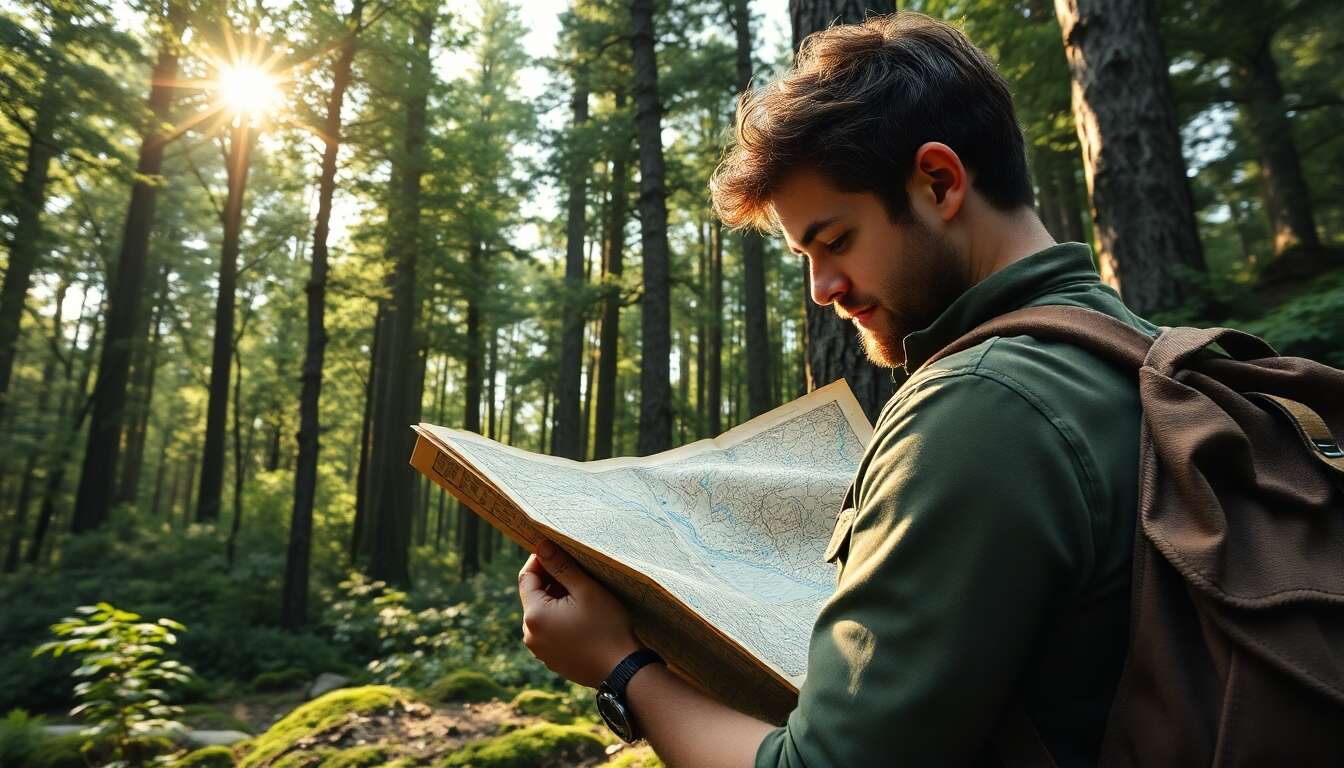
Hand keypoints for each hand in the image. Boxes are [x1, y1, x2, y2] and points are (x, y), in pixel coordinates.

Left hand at [518, 538, 640, 687]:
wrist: (622, 671)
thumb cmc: (607, 627)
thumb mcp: (586, 589)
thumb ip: (561, 566)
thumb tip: (542, 546)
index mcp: (534, 616)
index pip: (526, 577)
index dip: (540, 560)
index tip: (558, 551)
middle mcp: (530, 635)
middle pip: (533, 596)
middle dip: (551, 581)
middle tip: (577, 572)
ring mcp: (540, 651)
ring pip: (542, 614)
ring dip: (556, 600)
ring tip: (583, 595)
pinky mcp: (552, 660)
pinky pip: (550, 632)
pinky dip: (560, 619)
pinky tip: (583, 617)